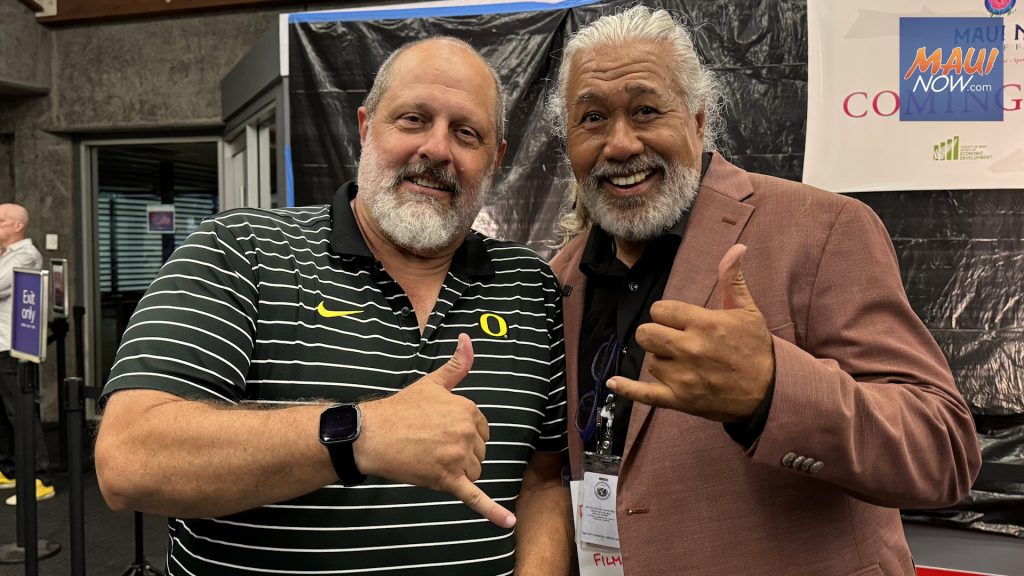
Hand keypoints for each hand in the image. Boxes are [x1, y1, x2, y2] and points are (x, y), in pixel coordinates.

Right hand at [354, 333, 515, 527]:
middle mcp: (467, 432)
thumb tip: (469, 339)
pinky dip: (493, 512)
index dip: (462, 433)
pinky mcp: (448, 480)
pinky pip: (475, 497)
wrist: (372, 434)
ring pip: (475, 472)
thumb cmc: (401, 409)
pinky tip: (509, 523)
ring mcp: (458, 457)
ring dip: (458, 471)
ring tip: (429, 458)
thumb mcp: (432, 383)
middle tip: (430, 444)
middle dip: (460, 453)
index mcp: (467, 409)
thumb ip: (457, 366)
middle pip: (479, 452)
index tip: (440, 430)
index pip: (481, 429)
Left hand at [607, 244, 773, 421]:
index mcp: (704, 324)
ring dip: (661, 360)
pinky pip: (644, 394)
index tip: (678, 321)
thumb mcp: (748, 311)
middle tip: (672, 339)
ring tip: (685, 364)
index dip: (666, 314)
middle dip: (655, 334)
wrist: (771, 392)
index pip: (660, 310)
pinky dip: (627, 388)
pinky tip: (614, 382)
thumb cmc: (757, 349)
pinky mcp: (680, 399)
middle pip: (646, 334)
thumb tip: (736, 249)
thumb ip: (732, 280)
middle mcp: (690, 349)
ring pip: (650, 361)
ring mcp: (683, 376)